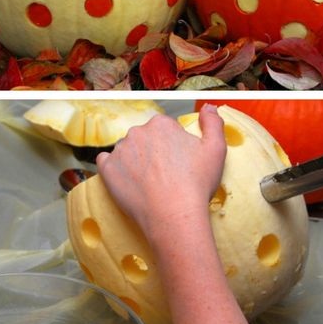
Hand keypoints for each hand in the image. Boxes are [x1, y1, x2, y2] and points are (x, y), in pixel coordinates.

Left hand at [96, 104, 226, 244]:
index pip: (165, 129)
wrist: (174, 216)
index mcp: (161, 124)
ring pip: (127, 150)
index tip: (179, 162)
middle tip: (166, 174)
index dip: (174, 146)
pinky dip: (115, 168)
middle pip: (145, 138)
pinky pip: (106, 162)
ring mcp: (120, 150)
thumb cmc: (196, 184)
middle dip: (154, 151)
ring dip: (135, 160)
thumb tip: (209, 107)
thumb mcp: (216, 149)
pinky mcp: (107, 169)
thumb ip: (213, 123)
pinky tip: (128, 180)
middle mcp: (138, 131)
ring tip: (149, 182)